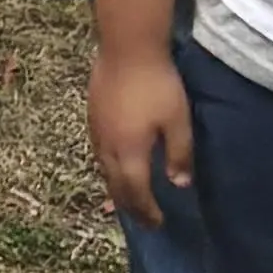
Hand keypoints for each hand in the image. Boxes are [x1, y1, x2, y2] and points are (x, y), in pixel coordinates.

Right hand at [87, 39, 196, 226]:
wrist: (126, 48)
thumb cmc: (157, 85)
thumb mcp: (178, 122)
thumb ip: (179, 155)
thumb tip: (179, 185)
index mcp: (129, 152)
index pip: (136, 192)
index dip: (147, 210)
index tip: (158, 223)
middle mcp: (108, 147)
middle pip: (115, 186)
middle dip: (129, 206)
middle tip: (143, 220)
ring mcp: (96, 132)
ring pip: (103, 170)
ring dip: (117, 189)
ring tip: (128, 198)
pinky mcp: (92, 117)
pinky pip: (99, 154)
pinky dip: (109, 169)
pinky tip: (116, 164)